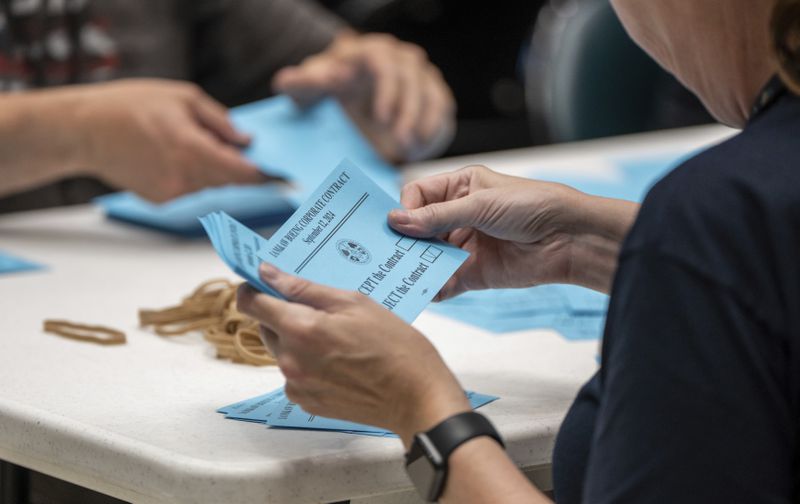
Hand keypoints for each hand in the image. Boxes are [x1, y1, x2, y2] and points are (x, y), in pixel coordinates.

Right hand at [73, 79, 265, 201]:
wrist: (84, 131)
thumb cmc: (131, 106)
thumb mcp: (183, 97)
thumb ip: (220, 121)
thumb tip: (247, 141)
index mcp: (192, 149)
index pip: (241, 173)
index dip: (264, 176)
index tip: (283, 177)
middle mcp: (184, 177)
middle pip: (230, 182)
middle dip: (241, 169)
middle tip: (247, 155)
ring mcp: (172, 193)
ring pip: (211, 186)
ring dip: (214, 171)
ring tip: (193, 145)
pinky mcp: (161, 201)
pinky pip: (191, 190)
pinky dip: (193, 176)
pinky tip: (173, 157)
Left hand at [236, 263, 469, 444]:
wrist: (416, 397)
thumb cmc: (395, 347)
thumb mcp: (355, 303)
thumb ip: (304, 288)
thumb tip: (268, 274)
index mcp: (300, 329)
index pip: (251, 303)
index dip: (254, 288)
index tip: (266, 282)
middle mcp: (291, 360)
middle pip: (266, 326)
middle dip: (284, 313)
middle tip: (322, 310)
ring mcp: (297, 385)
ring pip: (281, 350)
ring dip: (299, 340)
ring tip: (339, 339)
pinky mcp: (307, 402)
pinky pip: (294, 374)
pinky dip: (308, 363)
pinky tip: (340, 361)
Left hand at [273, 32, 455, 162]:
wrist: (351, 101)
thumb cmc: (330, 91)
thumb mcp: (310, 88)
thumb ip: (299, 84)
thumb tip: (287, 80)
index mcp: (369, 52)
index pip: (383, 62)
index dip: (386, 90)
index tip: (381, 117)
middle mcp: (399, 59)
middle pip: (411, 80)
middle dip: (407, 112)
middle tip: (398, 140)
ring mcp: (419, 76)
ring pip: (430, 94)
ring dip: (422, 123)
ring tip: (408, 148)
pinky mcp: (432, 94)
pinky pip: (440, 108)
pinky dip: (432, 129)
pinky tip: (419, 148)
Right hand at [387, 165, 638, 297]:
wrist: (569, 238)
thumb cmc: (532, 205)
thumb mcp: (480, 204)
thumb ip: (438, 216)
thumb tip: (396, 221)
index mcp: (460, 188)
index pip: (418, 195)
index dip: (406, 208)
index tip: (398, 225)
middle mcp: (458, 215)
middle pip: (419, 228)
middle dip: (405, 240)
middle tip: (385, 253)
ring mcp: (464, 245)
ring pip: (428, 256)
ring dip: (415, 265)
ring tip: (400, 274)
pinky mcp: (473, 273)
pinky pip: (445, 281)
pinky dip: (434, 287)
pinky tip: (426, 290)